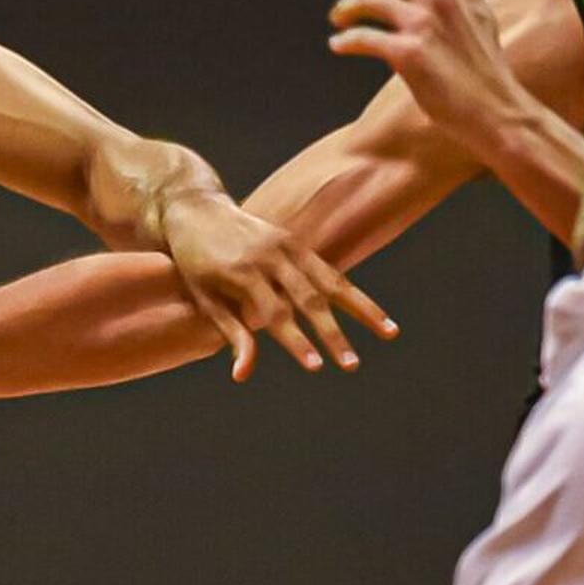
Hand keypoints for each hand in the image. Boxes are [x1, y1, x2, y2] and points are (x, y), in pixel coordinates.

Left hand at [150, 191, 394, 379]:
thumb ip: (231, 334)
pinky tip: (376, 315)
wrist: (195, 209)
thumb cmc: (193, 262)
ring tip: (390, 333)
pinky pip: (331, 271)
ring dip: (363, 310)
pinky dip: (354, 294)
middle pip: (309, 300)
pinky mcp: (297, 243)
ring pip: (332, 281)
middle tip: (351, 364)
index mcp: (243, 271)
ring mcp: (288, 246)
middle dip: (332, 334)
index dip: (297, 341)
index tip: (316, 367)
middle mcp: (270, 256)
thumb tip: (242, 376)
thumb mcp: (204, 298)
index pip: (276, 314)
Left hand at [328, 0, 532, 124]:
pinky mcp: (408, 54)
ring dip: (346, 10)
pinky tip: (339, 45)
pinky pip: (361, 38)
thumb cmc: (484, 69)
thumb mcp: (478, 17)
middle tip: (348, 2)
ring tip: (339, 22)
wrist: (496, 112)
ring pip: (366, 0)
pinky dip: (345, 41)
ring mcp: (425, 23)